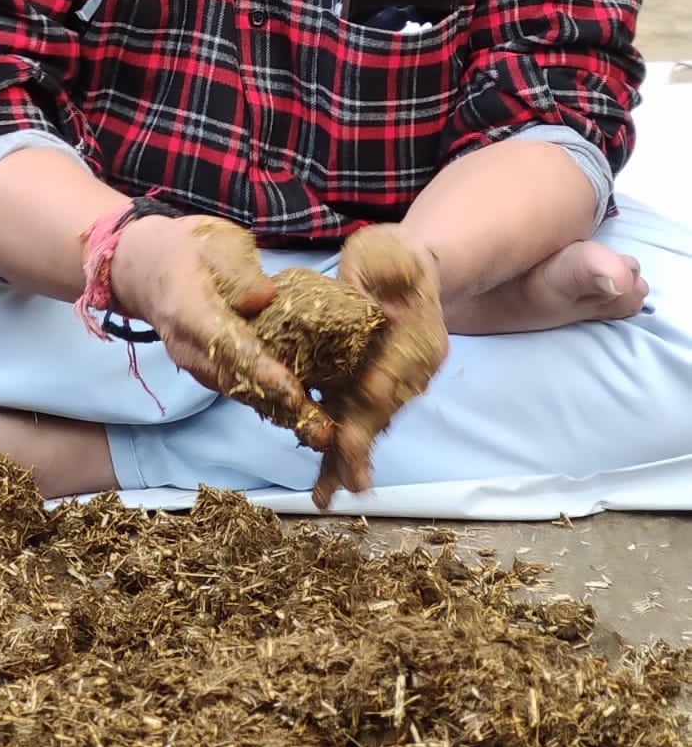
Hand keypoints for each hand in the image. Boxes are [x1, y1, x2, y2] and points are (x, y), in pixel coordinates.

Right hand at [110, 214, 333, 452]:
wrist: (150, 265)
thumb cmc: (192, 248)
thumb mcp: (217, 243)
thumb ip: (239, 271)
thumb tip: (264, 298)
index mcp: (188, 311)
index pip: (227, 347)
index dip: (261, 371)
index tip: (294, 391)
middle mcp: (187, 347)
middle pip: (235, 382)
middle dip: (279, 406)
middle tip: (322, 431)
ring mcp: (193, 363)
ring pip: (237, 391)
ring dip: (277, 412)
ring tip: (318, 431)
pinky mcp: (205, 368)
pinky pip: (236, 388)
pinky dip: (266, 403)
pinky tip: (299, 415)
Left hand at [312, 225, 448, 508]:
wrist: (406, 268)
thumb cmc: (388, 256)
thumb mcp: (380, 253)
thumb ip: (373, 275)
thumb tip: (369, 307)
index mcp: (418, 333)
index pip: (397, 367)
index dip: (379, 391)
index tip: (364, 412)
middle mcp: (414, 367)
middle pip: (385, 407)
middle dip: (362, 443)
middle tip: (346, 484)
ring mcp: (399, 383)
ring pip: (373, 423)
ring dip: (351, 457)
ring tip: (328, 493)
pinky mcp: (378, 390)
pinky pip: (362, 420)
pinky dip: (346, 448)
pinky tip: (329, 481)